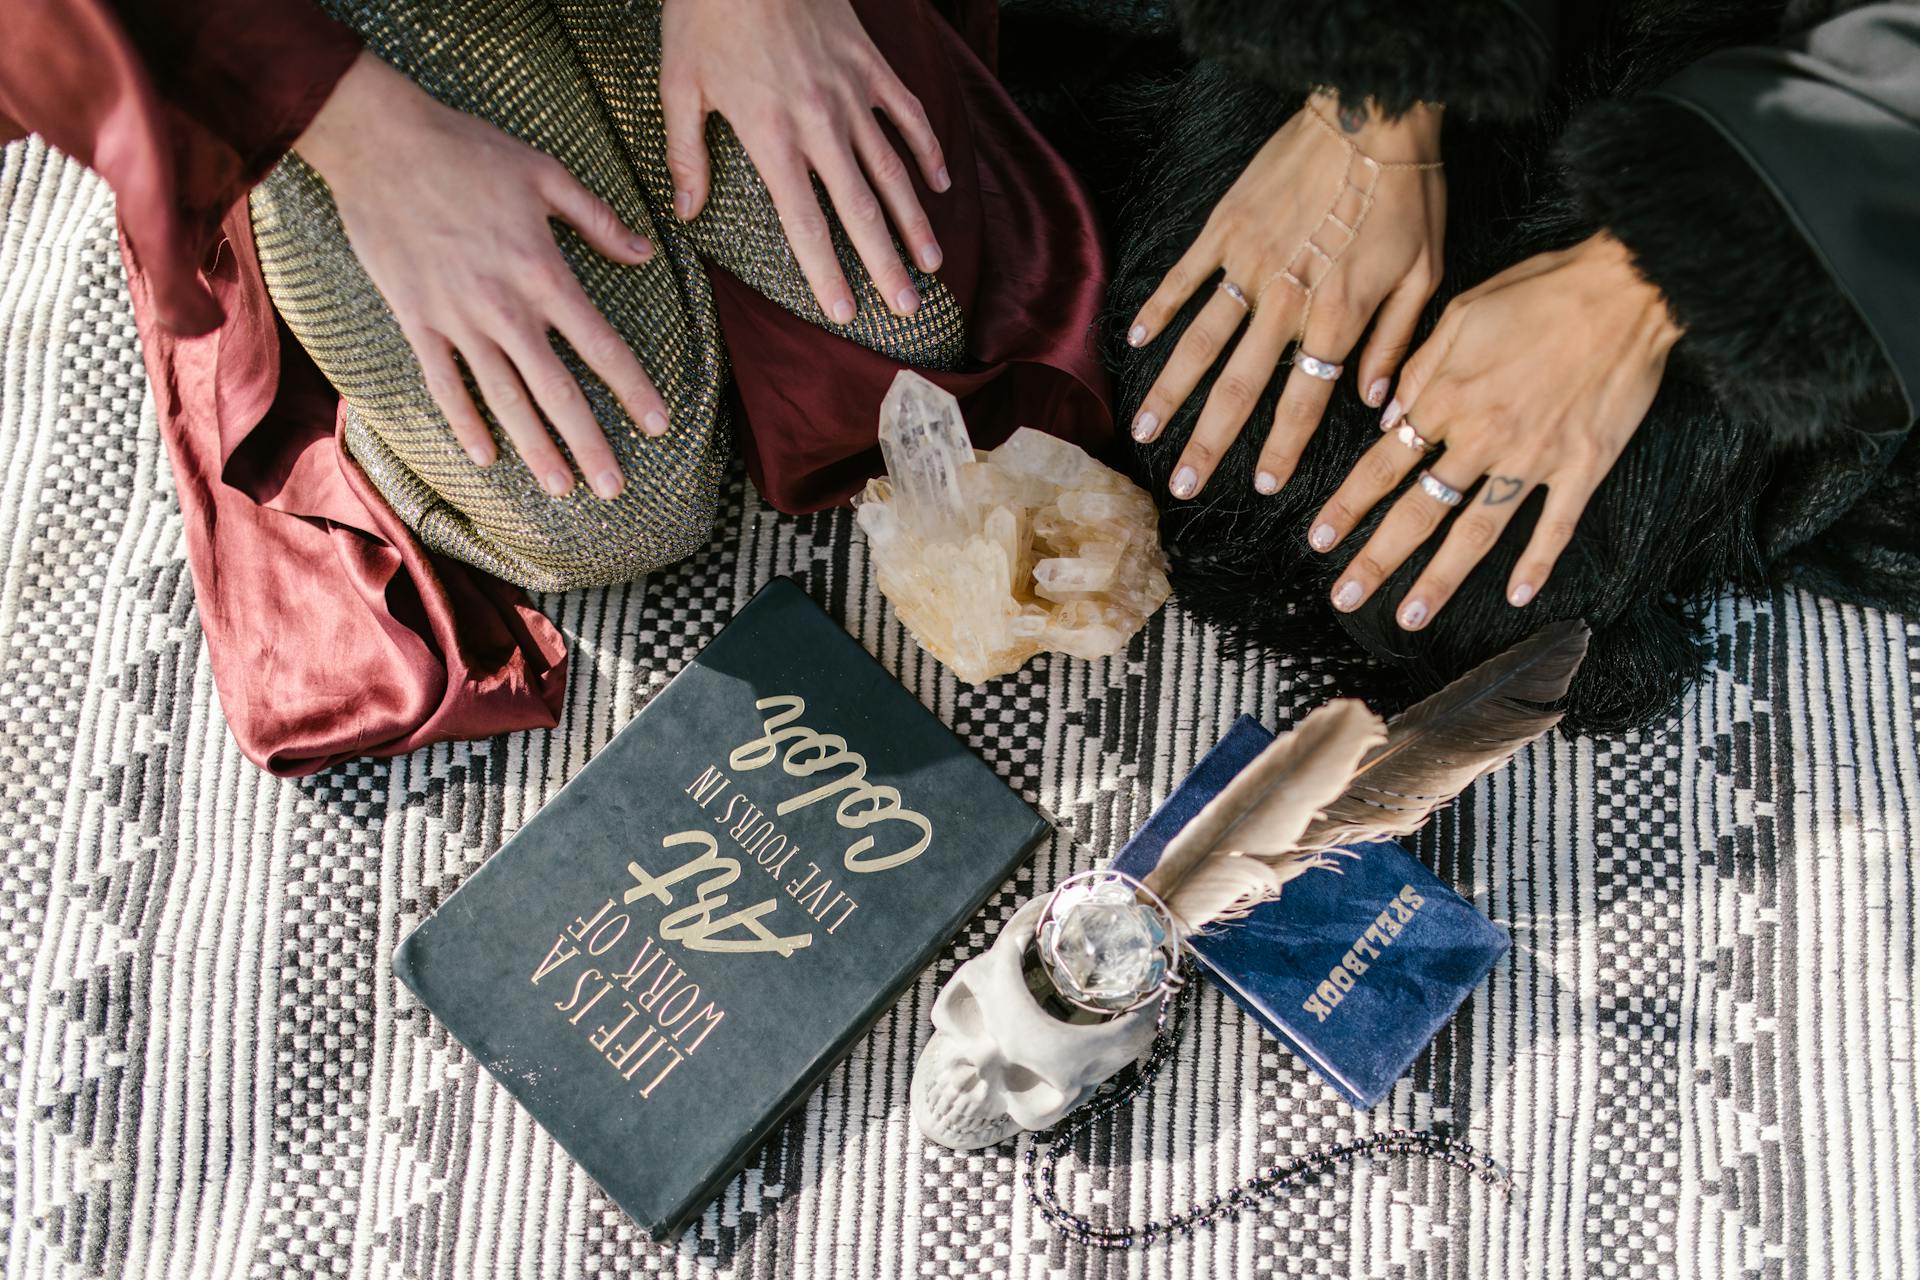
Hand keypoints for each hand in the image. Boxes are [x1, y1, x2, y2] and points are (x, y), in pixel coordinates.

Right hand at [296, 52, 664, 499]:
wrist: (378, 141)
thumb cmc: (467, 150)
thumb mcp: (544, 171)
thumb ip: (597, 218)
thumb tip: (643, 252)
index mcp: (543, 271)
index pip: (600, 344)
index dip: (632, 388)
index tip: (659, 424)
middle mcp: (504, 305)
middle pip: (556, 389)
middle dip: (589, 442)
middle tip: (614, 488)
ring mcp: (457, 318)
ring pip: (504, 398)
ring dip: (535, 447)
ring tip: (562, 488)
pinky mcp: (416, 319)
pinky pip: (444, 383)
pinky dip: (464, 422)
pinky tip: (485, 459)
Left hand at [660, 0, 949, 321]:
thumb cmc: (706, 12)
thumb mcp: (679, 83)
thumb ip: (685, 153)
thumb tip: (686, 212)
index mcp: (770, 135)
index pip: (804, 221)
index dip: (826, 271)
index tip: (844, 311)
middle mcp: (819, 122)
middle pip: (860, 209)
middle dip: (885, 264)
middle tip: (905, 307)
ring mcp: (851, 92)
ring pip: (892, 169)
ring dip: (915, 220)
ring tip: (933, 262)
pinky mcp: (870, 63)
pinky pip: (908, 112)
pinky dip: (927, 149)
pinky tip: (941, 183)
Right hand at [1128, 91, 1443, 500]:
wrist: (1373, 114)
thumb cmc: (1409, 194)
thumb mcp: (1427, 275)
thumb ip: (1398, 343)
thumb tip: (1377, 403)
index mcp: (1336, 316)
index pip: (1303, 400)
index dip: (1281, 448)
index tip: (1262, 487)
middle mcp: (1284, 300)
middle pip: (1237, 387)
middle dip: (1209, 444)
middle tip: (1184, 486)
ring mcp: (1248, 263)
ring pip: (1199, 342)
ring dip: (1169, 394)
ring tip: (1143, 432)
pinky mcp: (1226, 227)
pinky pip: (1184, 277)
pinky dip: (1158, 310)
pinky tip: (1136, 342)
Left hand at [1313, 232, 1683, 628]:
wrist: (1630, 286)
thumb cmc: (1544, 289)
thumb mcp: (1462, 312)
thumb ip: (1419, 368)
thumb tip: (1389, 417)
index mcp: (1448, 399)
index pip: (1382, 465)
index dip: (1347, 506)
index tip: (1320, 539)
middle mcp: (1483, 437)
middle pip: (1417, 512)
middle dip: (1375, 560)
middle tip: (1344, 596)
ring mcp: (1534, 456)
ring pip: (1475, 533)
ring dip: (1439, 581)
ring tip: (1410, 617)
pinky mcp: (1583, 465)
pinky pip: (1556, 526)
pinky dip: (1537, 564)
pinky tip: (1519, 597)